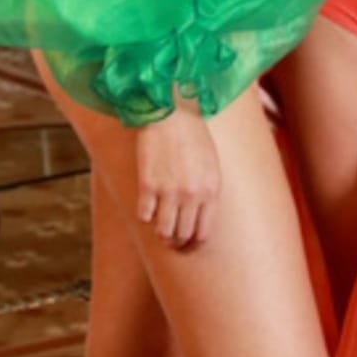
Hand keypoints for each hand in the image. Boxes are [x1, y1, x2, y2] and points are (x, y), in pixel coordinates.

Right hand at [135, 101, 220, 246]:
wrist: (172, 112)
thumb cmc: (194, 136)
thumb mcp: (212, 164)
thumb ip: (208, 192)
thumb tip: (200, 222)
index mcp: (211, 189)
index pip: (203, 233)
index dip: (194, 243)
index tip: (188, 244)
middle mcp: (191, 194)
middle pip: (182, 235)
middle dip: (177, 241)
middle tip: (171, 239)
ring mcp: (169, 191)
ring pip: (163, 231)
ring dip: (160, 231)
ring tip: (159, 223)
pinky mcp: (148, 185)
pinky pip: (144, 216)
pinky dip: (145, 215)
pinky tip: (147, 205)